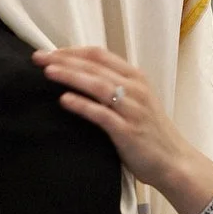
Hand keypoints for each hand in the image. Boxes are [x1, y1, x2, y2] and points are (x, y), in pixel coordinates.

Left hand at [33, 46, 208, 195]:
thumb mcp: (136, 102)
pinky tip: (65, 101)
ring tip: (48, 73)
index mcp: (136, 77)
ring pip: (98, 85)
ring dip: (71, 76)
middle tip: (38, 58)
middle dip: (64, 60)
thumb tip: (79, 77)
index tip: (49, 52)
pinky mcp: (128, 131)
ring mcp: (132, 109)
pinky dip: (82, 105)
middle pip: (94, 67)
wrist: (174, 162)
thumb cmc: (151, 133)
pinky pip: (102, 114)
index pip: (99, 55)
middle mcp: (135, 89)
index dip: (72, 51)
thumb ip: (114, 87)